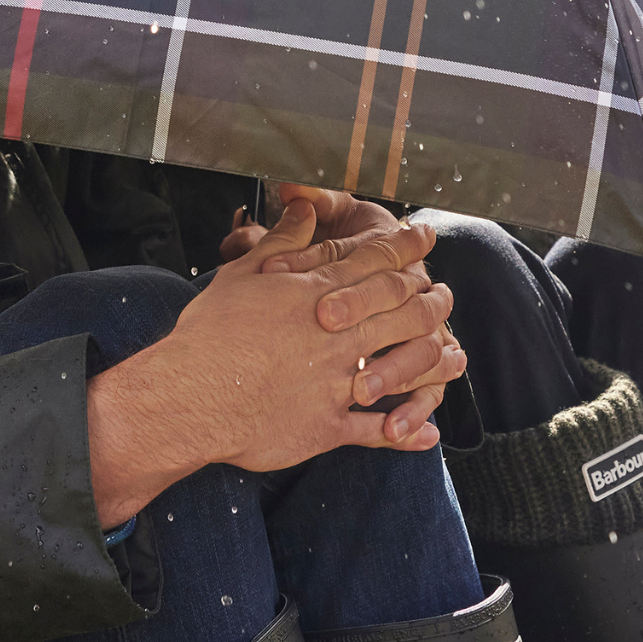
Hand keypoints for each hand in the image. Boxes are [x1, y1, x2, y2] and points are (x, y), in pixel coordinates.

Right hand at [85, 199, 465, 525]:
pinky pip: (376, 431)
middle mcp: (337, 334)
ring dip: (432, 360)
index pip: (374, 262)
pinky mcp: (327, 425)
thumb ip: (282, 241)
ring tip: (454, 356)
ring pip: (402, 365)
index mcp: (316, 293)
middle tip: (446, 294)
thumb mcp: (243, 275)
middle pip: (402, 309)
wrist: (189, 395)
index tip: (425, 236)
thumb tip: (303, 207)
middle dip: (430, 299)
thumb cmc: (208, 334)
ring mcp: (337, 381)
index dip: (404, 247)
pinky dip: (403, 432)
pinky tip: (424, 434)